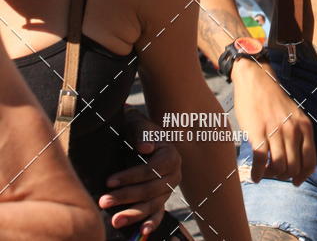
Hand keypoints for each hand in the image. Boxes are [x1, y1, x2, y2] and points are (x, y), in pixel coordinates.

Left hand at [99, 108, 181, 236]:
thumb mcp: (138, 124)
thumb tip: (144, 148)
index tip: (109, 181)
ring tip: (114, 220)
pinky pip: (159, 213)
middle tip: (104, 201)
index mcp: (171, 155)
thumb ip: (141, 133)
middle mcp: (174, 174)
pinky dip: (152, 222)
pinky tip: (142, 232)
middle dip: (126, 197)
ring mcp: (169, 189)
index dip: (130, 176)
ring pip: (153, 205)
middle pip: (150, 190)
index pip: (150, 170)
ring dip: (133, 214)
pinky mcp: (162, 199)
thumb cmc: (138, 128)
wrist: (144, 135)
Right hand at [233, 60, 315, 185]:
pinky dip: (258, 174)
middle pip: (293, 168)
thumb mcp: (294, 115)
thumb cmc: (274, 100)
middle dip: (284, 176)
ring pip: (278, 167)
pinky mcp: (257, 132)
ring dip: (271, 175)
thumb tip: (297, 164)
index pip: (310, 162)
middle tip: (275, 173)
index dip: (303, 176)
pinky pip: (260, 161)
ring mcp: (275, 131)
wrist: (256, 80)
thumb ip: (299, 135)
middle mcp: (292, 129)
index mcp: (304, 126)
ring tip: (265, 172)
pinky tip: (255, 175)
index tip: (295, 182)